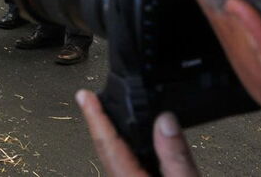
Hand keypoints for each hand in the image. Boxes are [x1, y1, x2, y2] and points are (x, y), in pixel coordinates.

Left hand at [77, 90, 199, 176]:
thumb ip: (176, 156)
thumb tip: (164, 120)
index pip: (106, 142)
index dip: (94, 116)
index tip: (84, 96)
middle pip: (106, 148)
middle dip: (97, 122)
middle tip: (88, 98)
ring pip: (116, 157)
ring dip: (111, 134)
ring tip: (104, 113)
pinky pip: (128, 163)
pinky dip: (126, 146)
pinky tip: (132, 140)